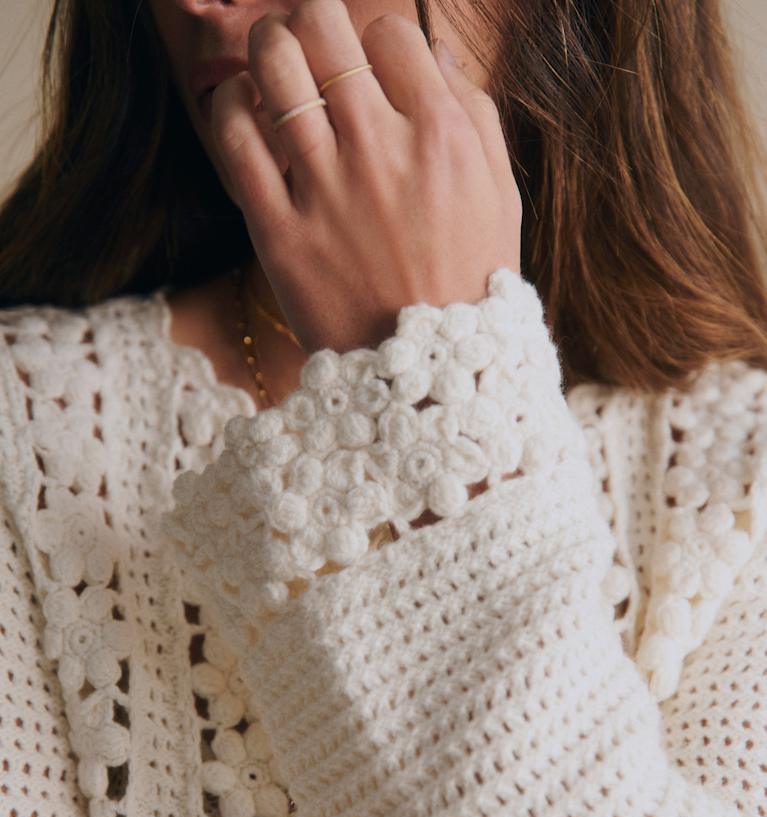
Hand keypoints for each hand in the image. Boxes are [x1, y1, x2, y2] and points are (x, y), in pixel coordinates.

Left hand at [211, 0, 521, 356]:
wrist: (428, 379)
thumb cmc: (469, 286)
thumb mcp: (501, 200)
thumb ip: (476, 117)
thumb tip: (434, 53)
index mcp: (442, 138)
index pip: (393, 34)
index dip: (378, 39)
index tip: (372, 65)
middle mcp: (382, 151)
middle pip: (324, 30)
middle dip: (311, 17)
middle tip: (307, 34)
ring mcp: (326, 190)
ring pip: (273, 68)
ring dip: (267, 47)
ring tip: (271, 61)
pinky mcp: (278, 231)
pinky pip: (236, 138)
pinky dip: (232, 106)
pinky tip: (244, 109)